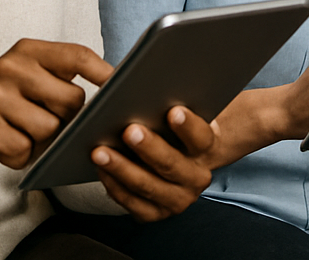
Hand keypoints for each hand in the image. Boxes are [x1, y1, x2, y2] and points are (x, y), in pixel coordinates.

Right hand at [0, 39, 111, 205]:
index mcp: (26, 51)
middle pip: (72, 100)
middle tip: (44, 125)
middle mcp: (9, 66)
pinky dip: (18, 157)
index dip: (105, 74)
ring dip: (39, 142)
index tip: (125, 87)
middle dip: (67, 121)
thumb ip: (59, 83)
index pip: (78, 56)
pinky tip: (0, 148)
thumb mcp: (25, 85)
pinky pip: (23, 150)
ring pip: (50, 129)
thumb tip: (112, 99)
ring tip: (17, 134)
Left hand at [91, 107, 217, 221]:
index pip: (201, 137)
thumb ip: (169, 107)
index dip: (188, 126)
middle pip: (171, 164)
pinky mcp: (156, 213)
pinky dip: (114, 185)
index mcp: (208, 150)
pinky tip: (101, 169)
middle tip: (129, 131)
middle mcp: (196, 179)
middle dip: (148, 148)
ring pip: (147, 186)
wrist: (183, 162)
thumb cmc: (176, 132)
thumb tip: (140, 94)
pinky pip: (132, 202)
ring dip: (122, 168)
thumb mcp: (182, 116)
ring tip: (100, 151)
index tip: (174, 111)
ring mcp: (177, 200)